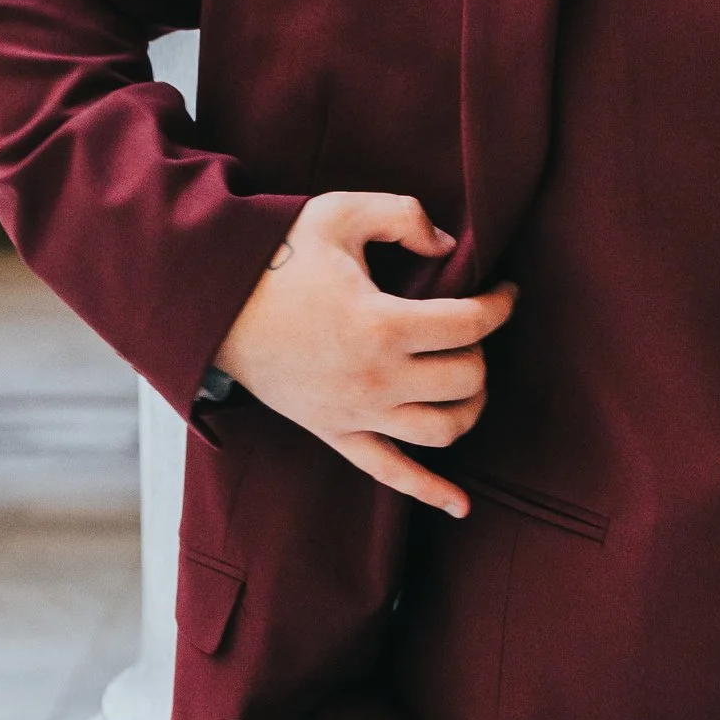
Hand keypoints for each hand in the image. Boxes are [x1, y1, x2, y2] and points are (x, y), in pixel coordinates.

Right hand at [212, 191, 515, 515]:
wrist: (214, 307)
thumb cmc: (277, 257)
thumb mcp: (339, 213)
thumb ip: (403, 214)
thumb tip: (449, 245)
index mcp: (381, 323)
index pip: (471, 324)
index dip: (501, 304)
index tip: (506, 290)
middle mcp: (375, 378)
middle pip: (467, 378)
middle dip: (481, 350)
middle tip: (468, 328)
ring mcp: (357, 414)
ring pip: (444, 430)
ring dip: (470, 406)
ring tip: (467, 378)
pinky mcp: (337, 434)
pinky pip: (391, 474)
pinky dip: (430, 492)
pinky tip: (461, 507)